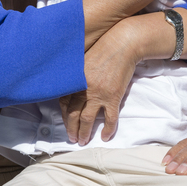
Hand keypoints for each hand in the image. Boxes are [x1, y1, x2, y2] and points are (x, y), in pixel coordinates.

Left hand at [59, 21, 140, 144]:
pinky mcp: (113, 97)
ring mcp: (98, 94)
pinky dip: (108, 129)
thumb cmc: (103, 49)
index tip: (66, 121)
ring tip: (83, 141)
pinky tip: (106, 137)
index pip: (64, 102)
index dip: (64, 114)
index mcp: (75, 80)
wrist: (122, 44)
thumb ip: (76, 75)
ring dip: (84, 133)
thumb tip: (72, 86)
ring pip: (88, 119)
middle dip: (71, 129)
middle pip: (73, 114)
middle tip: (72, 138)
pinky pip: (109, 118)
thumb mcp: (83, 60)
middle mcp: (84, 89)